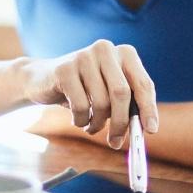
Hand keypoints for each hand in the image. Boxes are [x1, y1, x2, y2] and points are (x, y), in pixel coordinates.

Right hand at [20, 40, 157, 147]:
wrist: (42, 80)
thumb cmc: (84, 90)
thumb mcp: (109, 94)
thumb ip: (128, 107)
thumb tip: (144, 130)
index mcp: (124, 53)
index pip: (143, 83)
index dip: (148, 109)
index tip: (150, 131)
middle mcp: (106, 49)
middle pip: (122, 93)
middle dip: (121, 122)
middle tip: (116, 142)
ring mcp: (83, 56)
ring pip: (101, 102)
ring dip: (98, 124)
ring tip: (92, 126)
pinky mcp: (64, 69)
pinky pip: (80, 105)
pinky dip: (81, 120)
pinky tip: (77, 118)